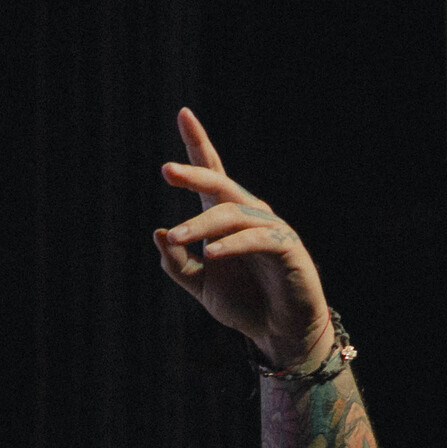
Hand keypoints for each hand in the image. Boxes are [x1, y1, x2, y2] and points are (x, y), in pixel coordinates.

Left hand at [153, 107, 331, 370]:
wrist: (279, 333)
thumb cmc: (245, 304)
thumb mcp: (202, 287)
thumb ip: (179, 264)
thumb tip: (159, 233)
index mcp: (227, 219)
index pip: (212, 175)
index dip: (198, 144)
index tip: (183, 113)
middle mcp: (249, 215)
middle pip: (220, 185)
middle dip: (194, 173)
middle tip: (166, 170)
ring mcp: (270, 229)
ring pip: (232, 214)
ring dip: (201, 226)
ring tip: (175, 237)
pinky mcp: (287, 249)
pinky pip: (257, 239)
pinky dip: (233, 244)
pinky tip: (212, 253)